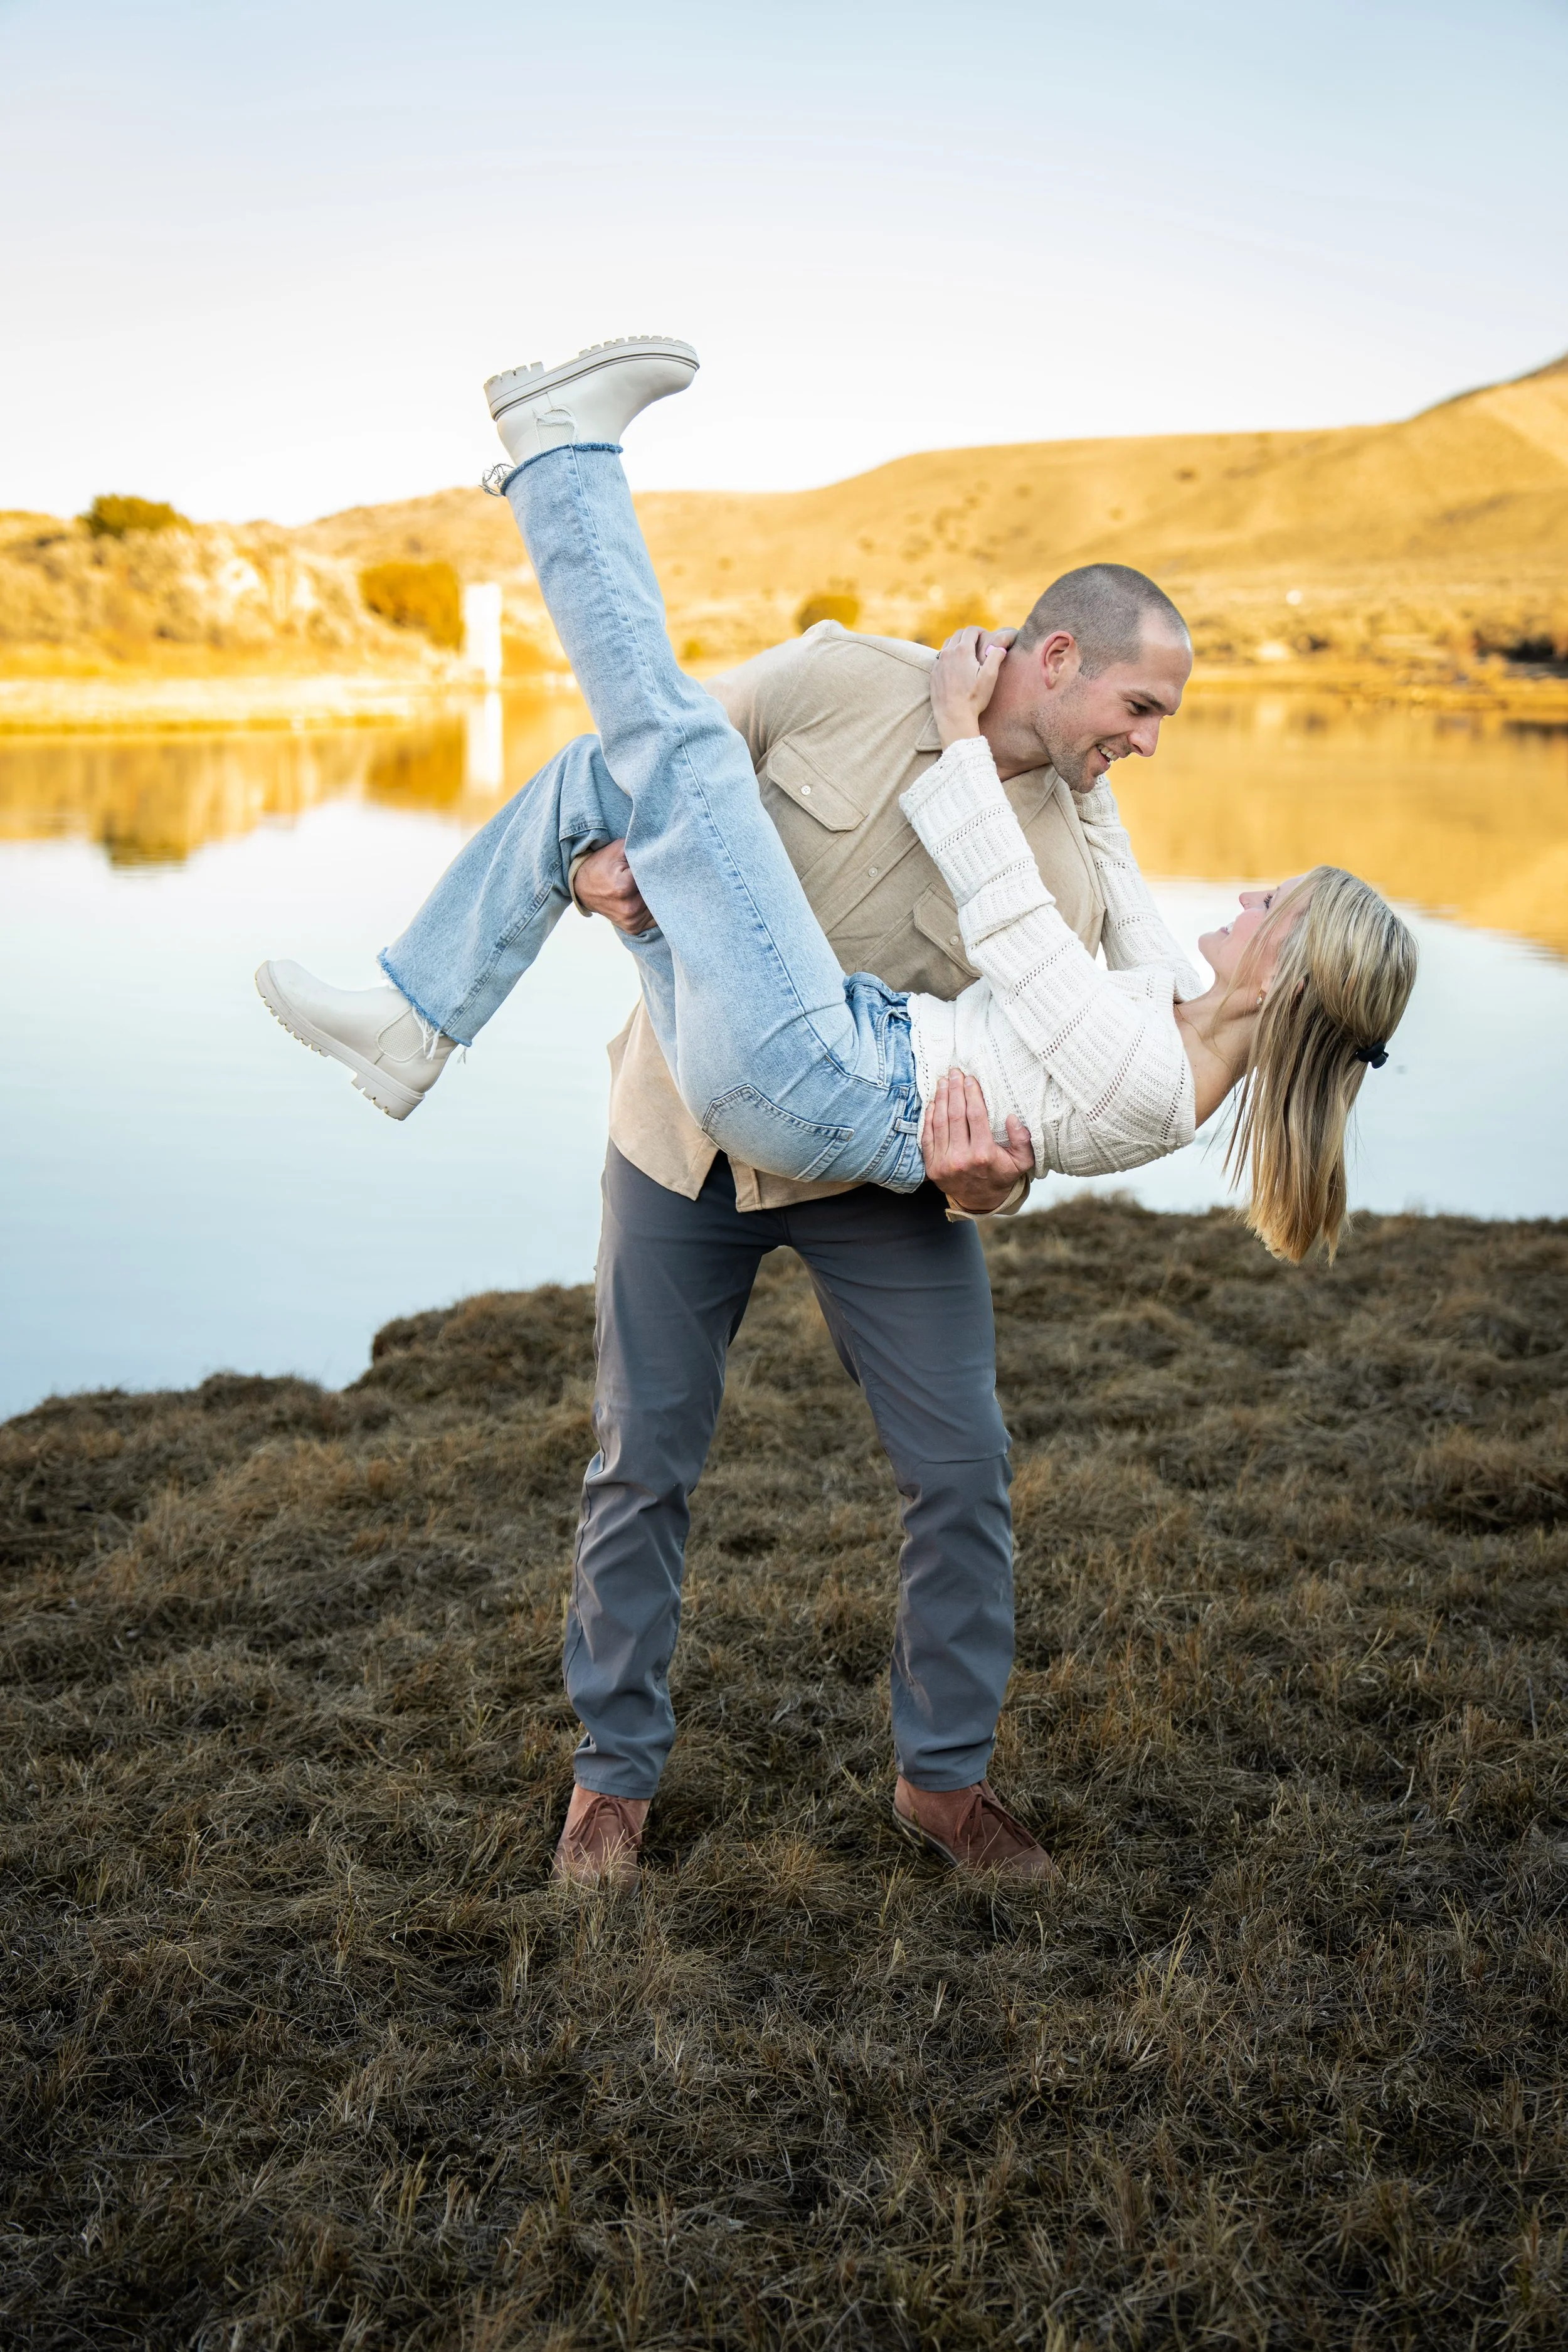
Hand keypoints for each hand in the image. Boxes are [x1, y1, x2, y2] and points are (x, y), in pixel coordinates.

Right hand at [573, 839, 653, 933]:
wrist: (583, 886)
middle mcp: (629, 908)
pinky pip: (654, 918)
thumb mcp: (619, 849)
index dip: (659, 869)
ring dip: (659, 896)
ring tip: (650, 885)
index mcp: (624, 887)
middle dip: (661, 883)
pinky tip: (647, 898)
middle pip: (659, 893)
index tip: (658, 864)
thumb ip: (641, 846)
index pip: (654, 877)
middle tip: (659, 874)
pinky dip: (653, 908)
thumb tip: (662, 851)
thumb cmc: (603, 864)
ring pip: (658, 906)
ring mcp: (631, 921)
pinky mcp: (633, 928)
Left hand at [922, 1069, 1033, 1212]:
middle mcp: (961, 1158)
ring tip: (943, 1082)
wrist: (981, 1202)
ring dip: (940, 1099)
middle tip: (954, 1072)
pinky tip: (933, 1102)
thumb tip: (1012, 1117)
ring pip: (939, 1123)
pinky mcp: (932, 1166)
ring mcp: (944, 1163)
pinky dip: (929, 1117)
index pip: (975, 1116)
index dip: (971, 1094)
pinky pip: (928, 1137)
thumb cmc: (1002, 1176)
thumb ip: (1022, 1139)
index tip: (970, 1078)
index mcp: (983, 1154)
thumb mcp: (1022, 1162)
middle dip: (954, 1090)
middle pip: (955, 1115)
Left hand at [929, 626, 1014, 749]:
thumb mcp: (990, 676)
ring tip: (967, 654)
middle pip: (958, 634)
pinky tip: (956, 667)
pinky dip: (949, 656)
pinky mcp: (934, 674)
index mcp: (963, 651)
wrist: (953, 716)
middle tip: (978, 644)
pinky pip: (940, 658)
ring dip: (958, 644)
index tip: (986, 637)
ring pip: (947, 644)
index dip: (980, 631)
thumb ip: (996, 656)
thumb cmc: (974, 697)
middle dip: (969, 636)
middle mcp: (948, 653)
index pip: (971, 630)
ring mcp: (938, 663)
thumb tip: (1000, 646)